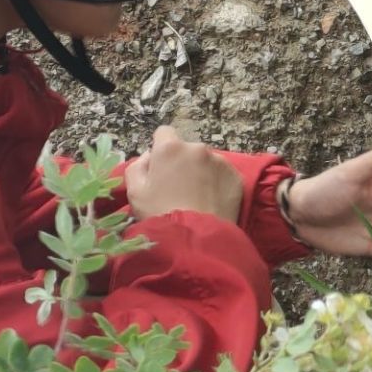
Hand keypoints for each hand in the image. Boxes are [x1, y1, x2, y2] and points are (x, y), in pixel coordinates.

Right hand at [124, 125, 245, 224]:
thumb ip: (138, 166)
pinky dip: (218, 183)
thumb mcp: (135, 191)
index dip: (161, 149)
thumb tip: (149, 156)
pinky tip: (211, 201)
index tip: (161, 167)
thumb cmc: (160, 214)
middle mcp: (197, 148)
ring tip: (197, 197)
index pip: (164, 133)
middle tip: (179, 187)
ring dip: (202, 172)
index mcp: (170, 148)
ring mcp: (220, 161)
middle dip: (182, 162)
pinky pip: (223, 174)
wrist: (195, 239)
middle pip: (187, 149)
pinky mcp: (236, 176)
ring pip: (207, 161)